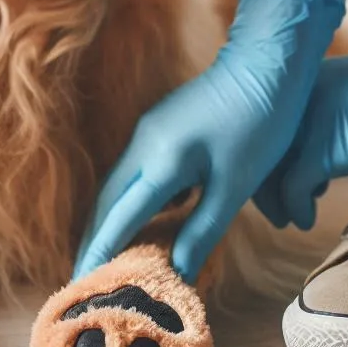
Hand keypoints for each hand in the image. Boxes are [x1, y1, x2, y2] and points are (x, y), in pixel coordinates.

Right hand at [74, 0, 345, 283]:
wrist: (266, 63)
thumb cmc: (259, 124)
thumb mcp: (234, 185)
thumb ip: (202, 231)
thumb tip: (178, 272)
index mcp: (161, 161)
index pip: (120, 216)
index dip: (100, 251)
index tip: (81, 283)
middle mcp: (144, 145)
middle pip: (107, 201)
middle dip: (93, 239)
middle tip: (83, 277)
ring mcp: (149, 132)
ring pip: (117, 184)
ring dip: (107, 219)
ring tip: (102, 254)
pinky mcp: (159, 126)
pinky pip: (133, 171)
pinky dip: (127, 200)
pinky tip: (136, 218)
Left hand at [256, 31, 347, 230]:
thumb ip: (329, 114)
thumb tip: (313, 147)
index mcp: (307, 80)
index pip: (267, 123)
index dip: (266, 155)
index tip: (274, 179)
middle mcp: (299, 97)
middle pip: (260, 146)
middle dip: (263, 182)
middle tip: (273, 209)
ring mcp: (309, 120)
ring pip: (269, 168)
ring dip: (274, 200)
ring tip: (286, 218)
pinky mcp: (326, 147)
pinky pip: (293, 186)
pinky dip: (295, 208)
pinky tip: (305, 220)